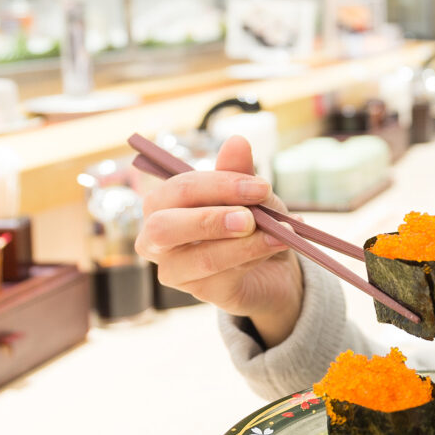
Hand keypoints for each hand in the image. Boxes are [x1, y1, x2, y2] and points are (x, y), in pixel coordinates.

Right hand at [135, 136, 303, 343]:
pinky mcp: (199, 293)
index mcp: (163, 205)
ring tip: (278, 234)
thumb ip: (239, 171)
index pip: (178, 190)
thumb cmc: (250, 223)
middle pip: (164, 227)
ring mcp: (174, 271)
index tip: (260, 186)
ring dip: (244, 245)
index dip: (219, 185)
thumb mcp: (251, 195)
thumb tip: (237, 141)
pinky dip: (255, 258)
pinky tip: (277, 246)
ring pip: (200, 258)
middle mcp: (157, 239)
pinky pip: (223, 277)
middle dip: (210, 219)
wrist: (272, 267)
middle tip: (251, 218)